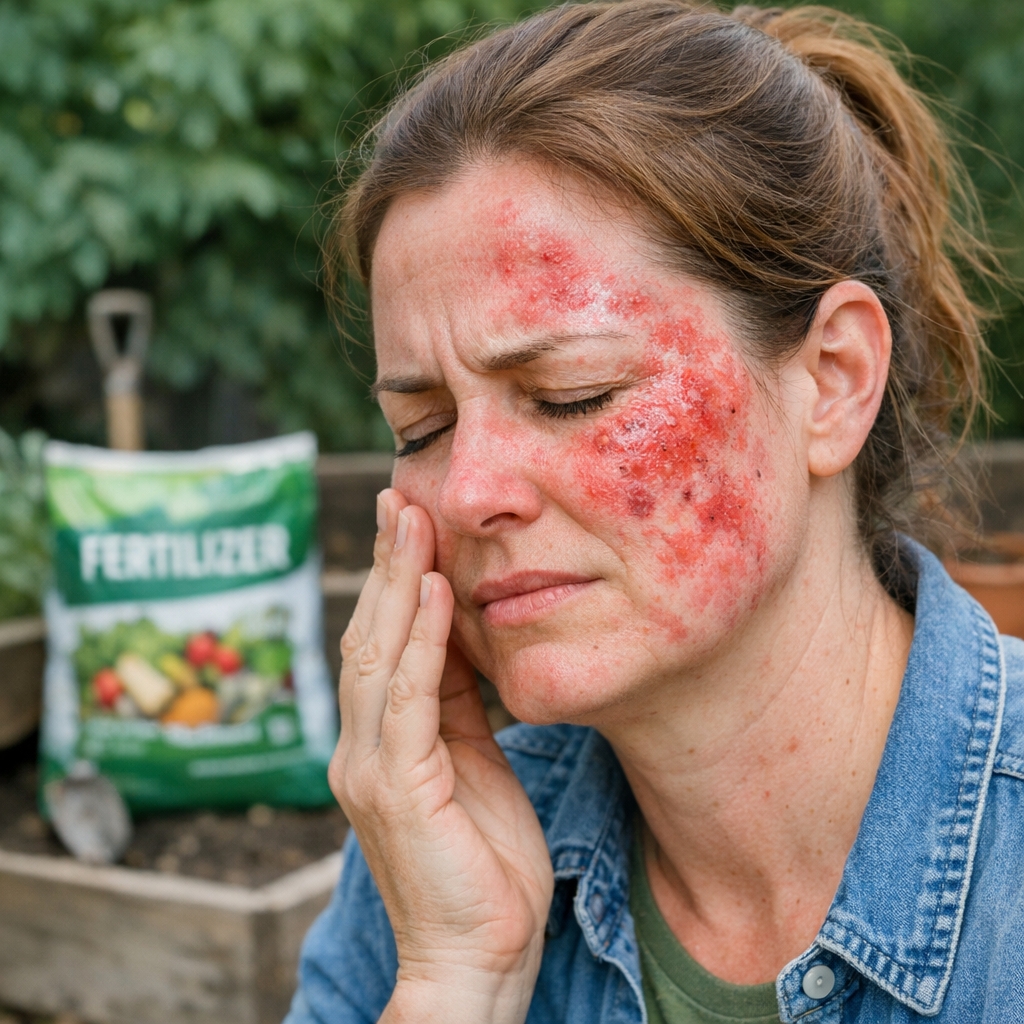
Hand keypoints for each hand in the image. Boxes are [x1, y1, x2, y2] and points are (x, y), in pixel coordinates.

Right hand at [330, 489, 554, 1023]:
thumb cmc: (482, 864)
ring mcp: (369, 768)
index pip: (380, 645)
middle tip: (400, 497)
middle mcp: (360, 748)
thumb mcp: (472, 764)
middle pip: (368, 635)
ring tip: (412, 520)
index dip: (393, 582)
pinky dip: (420, 640)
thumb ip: (454, 704)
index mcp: (379, 743)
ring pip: (378, 655)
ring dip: (397, 583)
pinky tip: (436, 592)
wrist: (478, 956)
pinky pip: (408, 698)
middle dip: (386, 564)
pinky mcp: (396, 788)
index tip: (407, 522)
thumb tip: (459, 639)